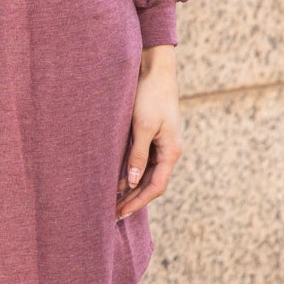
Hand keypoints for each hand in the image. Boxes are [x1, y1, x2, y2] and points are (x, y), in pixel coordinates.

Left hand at [115, 44, 183, 221]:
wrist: (155, 70)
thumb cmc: (150, 95)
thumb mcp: (142, 126)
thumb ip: (137, 155)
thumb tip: (132, 182)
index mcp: (171, 151)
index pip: (156, 187)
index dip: (138, 202)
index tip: (120, 213)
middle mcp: (169, 151)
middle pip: (152, 183)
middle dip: (133, 199)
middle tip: (113, 213)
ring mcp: (162, 144)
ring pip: (147, 174)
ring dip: (132, 188)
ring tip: (113, 201)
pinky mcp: (153, 136)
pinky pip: (144, 162)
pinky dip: (131, 173)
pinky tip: (118, 180)